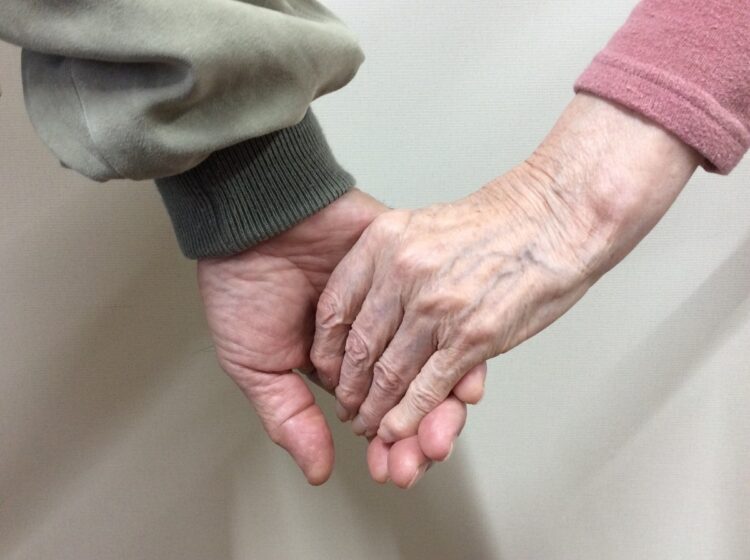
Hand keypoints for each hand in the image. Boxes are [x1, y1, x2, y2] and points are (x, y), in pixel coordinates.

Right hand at [197, 188, 485, 486]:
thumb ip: (290, 415)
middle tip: (419, 462)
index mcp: (343, 363)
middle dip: (420, 435)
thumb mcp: (258, 364)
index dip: (389, 445)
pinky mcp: (412, 271)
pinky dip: (454, 350)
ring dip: (440, 404)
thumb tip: (319, 470)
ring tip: (436, 437)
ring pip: (436, 362)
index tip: (395, 471)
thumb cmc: (243, 286)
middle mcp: (378, 337)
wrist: (251, 218)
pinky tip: (461, 384)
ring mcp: (398, 305)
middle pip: (415, 395)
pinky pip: (445, 315)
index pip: (378, 411)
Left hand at [311, 94, 698, 441]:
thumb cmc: (498, 224)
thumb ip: (391, 265)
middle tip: (347, 407)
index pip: (334, 309)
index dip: (327, 350)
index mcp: (384, 242)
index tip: (327, 370)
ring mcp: (436, 307)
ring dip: (375, 410)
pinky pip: (426, 388)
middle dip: (349, 389)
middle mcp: (403, 273)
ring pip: (388, 375)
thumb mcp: (423, 227)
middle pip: (358, 348)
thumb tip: (370, 308)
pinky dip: (407, 417)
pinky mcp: (472, 337)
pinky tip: (396, 430)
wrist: (555, 218)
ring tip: (370, 426)